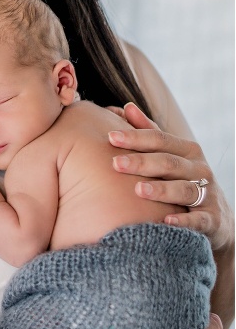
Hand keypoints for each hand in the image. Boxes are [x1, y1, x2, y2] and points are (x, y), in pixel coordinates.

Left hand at [108, 103, 233, 250]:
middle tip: (116, 163)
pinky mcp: (212, 220)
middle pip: (169, 163)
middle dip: (142, 162)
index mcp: (187, 150)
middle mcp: (198, 169)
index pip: (160, 139)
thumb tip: (126, 107)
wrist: (217, 218)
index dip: (136, 137)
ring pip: (184, 190)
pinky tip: (166, 220)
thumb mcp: (171, 155)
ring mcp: (207, 194)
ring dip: (161, 190)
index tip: (111, 136)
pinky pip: (198, 220)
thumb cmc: (182, 180)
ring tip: (138, 190)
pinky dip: (184, 221)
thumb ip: (149, 132)